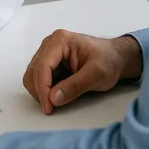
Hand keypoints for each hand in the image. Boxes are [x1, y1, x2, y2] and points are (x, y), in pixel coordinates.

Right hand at [23, 29, 142, 114]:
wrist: (115, 58)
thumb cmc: (109, 61)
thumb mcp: (97, 74)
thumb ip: (75, 86)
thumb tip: (53, 98)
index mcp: (60, 41)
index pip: (42, 66)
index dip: (42, 89)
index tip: (49, 107)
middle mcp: (50, 44)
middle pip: (33, 71)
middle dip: (40, 91)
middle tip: (52, 108)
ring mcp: (49, 52)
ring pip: (33, 76)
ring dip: (42, 91)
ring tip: (59, 99)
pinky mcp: (50, 62)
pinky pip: (40, 79)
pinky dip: (46, 90)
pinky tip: (60, 92)